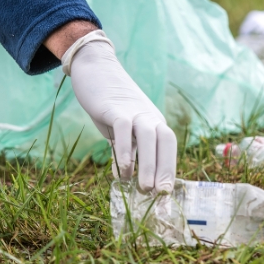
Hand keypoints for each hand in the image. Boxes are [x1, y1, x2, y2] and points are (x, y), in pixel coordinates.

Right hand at [62, 30, 176, 192]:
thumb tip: (123, 177)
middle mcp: (148, 115)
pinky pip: (124, 128)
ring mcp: (133, 110)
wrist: (94, 67)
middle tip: (158, 196)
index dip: (169, 168)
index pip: (168, 145)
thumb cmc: (108, 103)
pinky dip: (126, 149)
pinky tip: (122, 169)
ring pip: (149, 136)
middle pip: (165, 140)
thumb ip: (124, 149)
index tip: (164, 195)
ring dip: (149, 164)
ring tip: (142, 188)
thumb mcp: (118, 129)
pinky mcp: (114, 107)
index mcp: (153, 121)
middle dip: (165, 169)